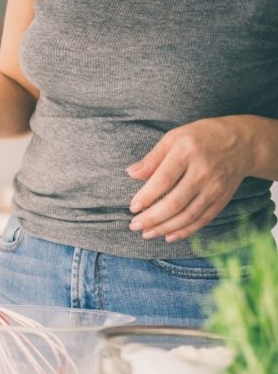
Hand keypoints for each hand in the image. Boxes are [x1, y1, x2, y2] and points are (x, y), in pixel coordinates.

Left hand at [127, 117, 254, 242]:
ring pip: (188, 215)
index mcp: (187, 152)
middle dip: (152, 218)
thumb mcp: (174, 137)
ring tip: (147, 234)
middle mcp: (203, 171)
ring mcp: (215, 187)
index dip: (146, 197)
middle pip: (175, 202)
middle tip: (135, 225)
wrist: (243, 142)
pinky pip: (203, 219)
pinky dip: (185, 231)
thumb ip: (152, 158)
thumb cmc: (201, 138)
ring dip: (165, 228)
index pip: (163, 180)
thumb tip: (130, 173)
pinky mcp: (223, 199)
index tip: (133, 207)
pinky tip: (169, 236)